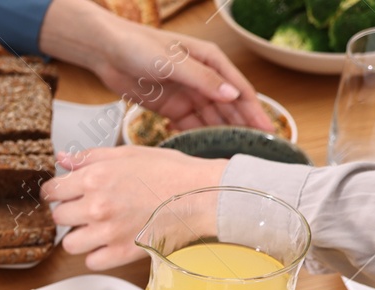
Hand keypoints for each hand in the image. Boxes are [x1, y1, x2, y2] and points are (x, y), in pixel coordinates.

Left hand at [39, 0, 270, 132]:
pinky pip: (190, 126)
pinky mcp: (171, 108)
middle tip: (256, 152)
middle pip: (229, 108)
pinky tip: (206, 154)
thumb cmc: (139, 47)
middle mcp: (204, 79)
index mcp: (211, 61)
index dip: (255, 111)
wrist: (107, 52)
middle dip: (243, 128)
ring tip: (234, 157)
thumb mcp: (173, 62)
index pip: (239, 90)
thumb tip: (232, 95)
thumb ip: (203, 80)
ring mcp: (188, 95)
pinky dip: (199, 138)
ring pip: (211, 119)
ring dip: (223, 136)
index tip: (268, 131)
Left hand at [42, 147, 227, 268]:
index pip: (51, 191)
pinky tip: (110, 242)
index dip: (57, 192)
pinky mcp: (121, 253)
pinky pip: (91, 262)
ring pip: (70, 244)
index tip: (64, 194)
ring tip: (98, 228)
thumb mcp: (128, 154)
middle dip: (69, 213)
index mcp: (95, 178)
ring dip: (80, 237)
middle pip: (58, 217)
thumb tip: (62, 158)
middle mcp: (96, 206)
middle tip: (88, 209)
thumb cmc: (171, 172)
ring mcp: (108, 232)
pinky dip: (97, 255)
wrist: (203, 196)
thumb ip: (90, 157)